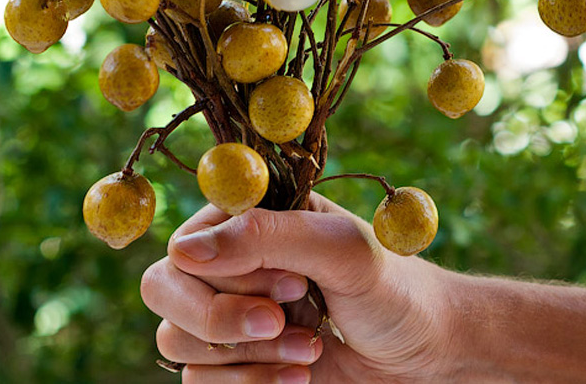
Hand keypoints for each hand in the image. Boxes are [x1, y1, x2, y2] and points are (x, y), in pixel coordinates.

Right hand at [141, 192, 455, 382]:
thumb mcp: (341, 248)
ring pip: (177, 339)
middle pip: (163, 290)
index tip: (294, 285)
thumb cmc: (391, 287)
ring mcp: (225, 314)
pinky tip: (298, 376)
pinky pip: (198, 380)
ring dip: (247, 356)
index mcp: (246, 219)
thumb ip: (266, 236)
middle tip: (283, 322)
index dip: (227, 274)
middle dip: (224, 319)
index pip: (184, 244)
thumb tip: (183, 252)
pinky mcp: (232, 362)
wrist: (422, 351)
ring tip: (310, 347)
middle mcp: (226, 263)